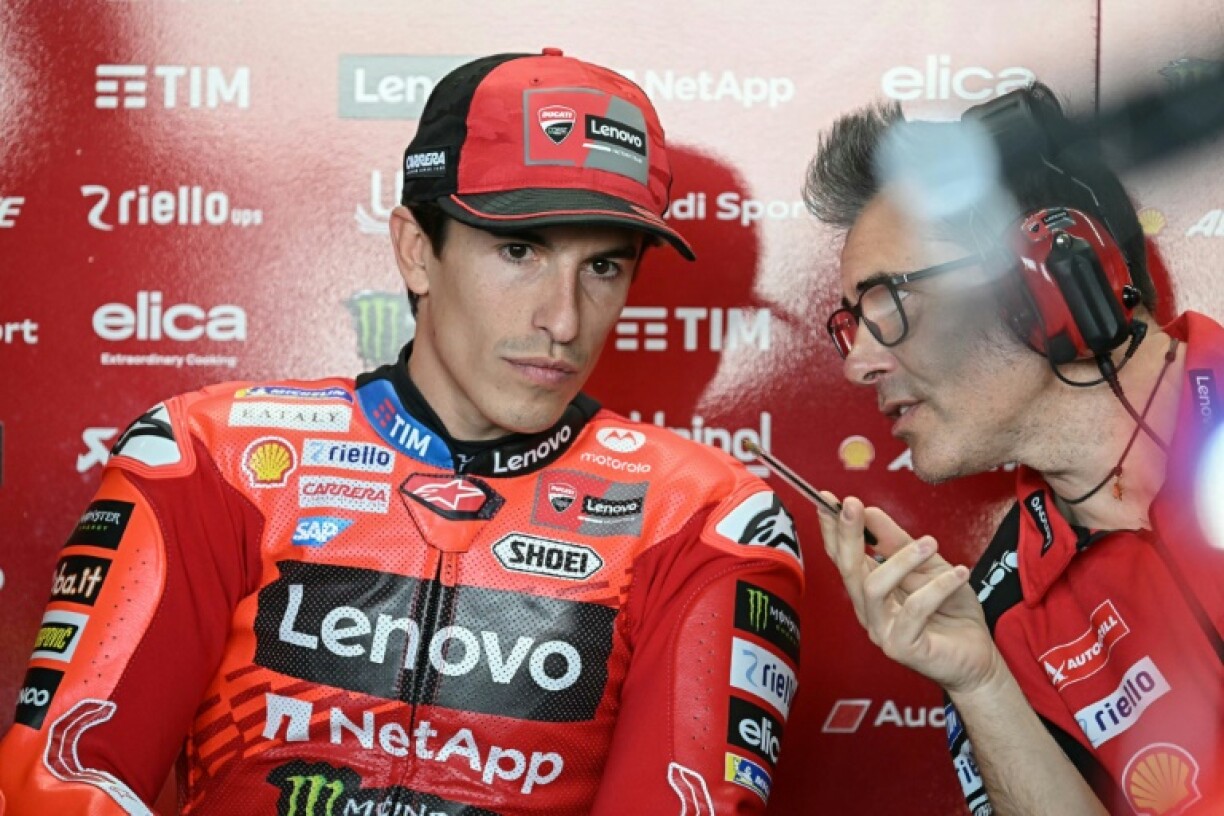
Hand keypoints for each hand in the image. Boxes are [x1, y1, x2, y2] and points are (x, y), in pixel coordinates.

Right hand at [816, 495, 1001, 693]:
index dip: (832, 528)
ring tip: (929, 543)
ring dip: (900, 560)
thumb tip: (870, 511)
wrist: (978, 656)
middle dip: (848, 534)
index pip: (842, 556)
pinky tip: (959, 574)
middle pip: (848, 569)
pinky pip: (914, 611)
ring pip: (874, 588)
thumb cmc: (951, 611)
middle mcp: (868, 610)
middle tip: (854, 506)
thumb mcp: (927, 566)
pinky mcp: (903, 648)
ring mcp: (882, 631)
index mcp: (869, 589)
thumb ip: (897, 542)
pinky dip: (937, 587)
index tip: (826, 499)